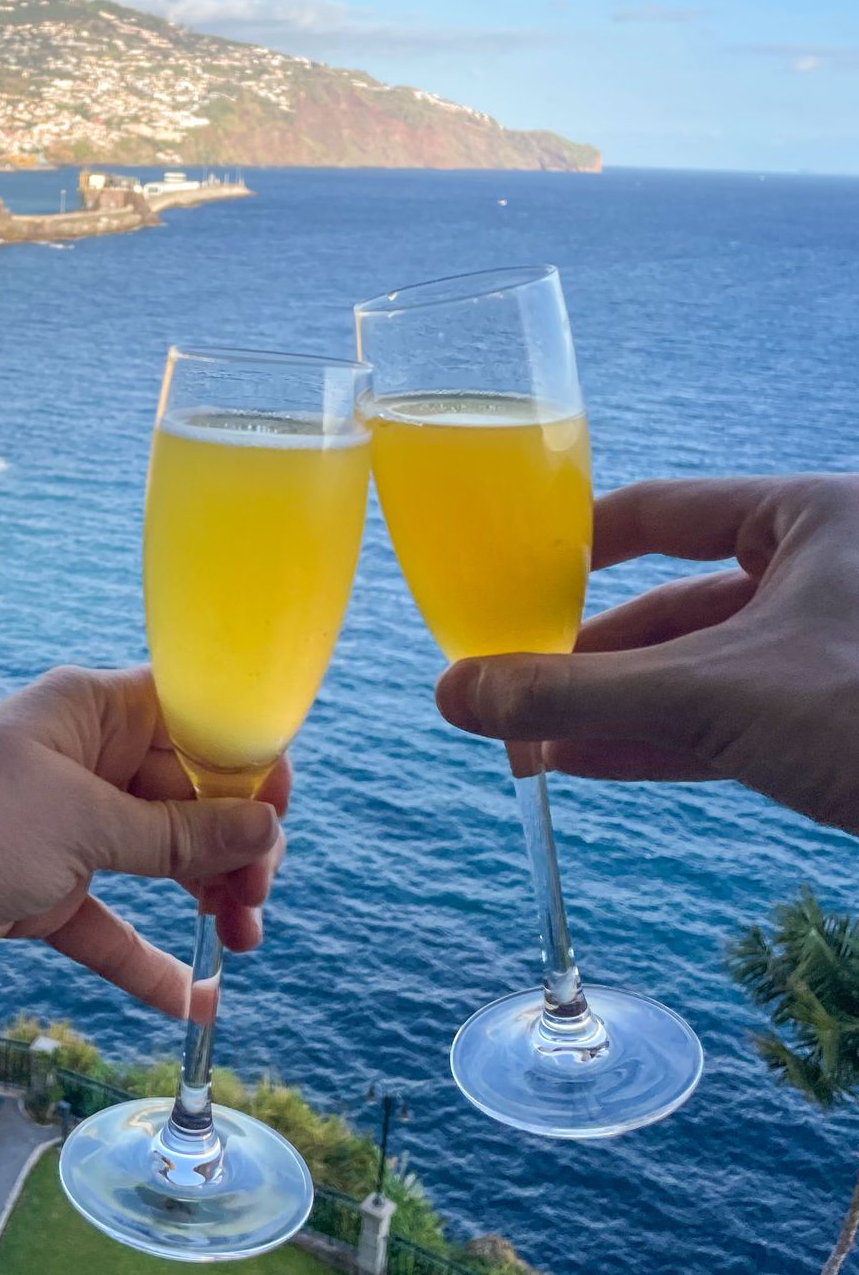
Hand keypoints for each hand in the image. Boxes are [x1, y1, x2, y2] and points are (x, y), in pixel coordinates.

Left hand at [0, 666, 286, 1016]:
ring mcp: (57, 829)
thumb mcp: (83, 824)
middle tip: (253, 902)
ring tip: (238, 943)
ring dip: (202, 896)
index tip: (276, 822)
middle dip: (231, 844)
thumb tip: (267, 830)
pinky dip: (144, 957)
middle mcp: (80, 761)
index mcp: (91, 710)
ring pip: (155, 858)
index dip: (245, 764)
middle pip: (185, 794)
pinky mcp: (33, 891)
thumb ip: (178, 834)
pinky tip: (189, 999)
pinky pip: (107, 921)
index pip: (196, 718)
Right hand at [433, 475, 858, 836]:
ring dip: (614, 710)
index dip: (571, 546)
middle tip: (503, 698)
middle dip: (585, 660)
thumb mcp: (717, 694)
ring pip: (700, 671)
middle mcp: (824, 572)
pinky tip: (588, 763)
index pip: (659, 511)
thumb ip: (579, 693)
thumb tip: (454, 695)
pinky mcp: (845, 721)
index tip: (501, 585)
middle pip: (671, 603)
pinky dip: (662, 741)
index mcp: (809, 517)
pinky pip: (733, 718)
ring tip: (528, 744)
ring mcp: (837, 651)